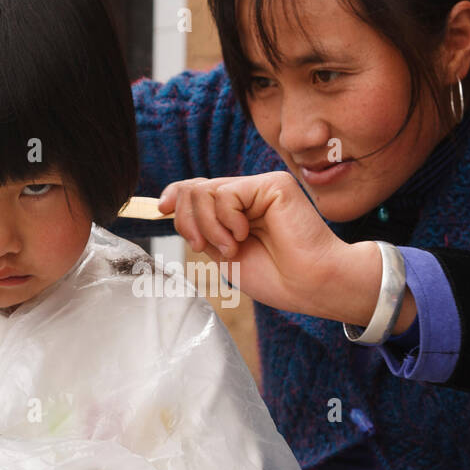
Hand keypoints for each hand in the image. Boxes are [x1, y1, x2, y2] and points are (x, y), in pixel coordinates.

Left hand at [158, 172, 390, 325]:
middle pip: (195, 189)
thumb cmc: (276, 277)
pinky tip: (244, 235)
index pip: (198, 190)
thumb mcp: (224, 253)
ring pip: (205, 191)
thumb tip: (168, 205)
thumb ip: (202, 228)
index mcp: (239, 209)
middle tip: (204, 247)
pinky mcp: (272, 184)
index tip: (160, 209)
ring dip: (209, 227)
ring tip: (233, 247)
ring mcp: (261, 187)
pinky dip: (226, 220)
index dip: (175, 195)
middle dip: (188, 221)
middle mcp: (249, 193)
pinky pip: (226, 193)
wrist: (310, 285)